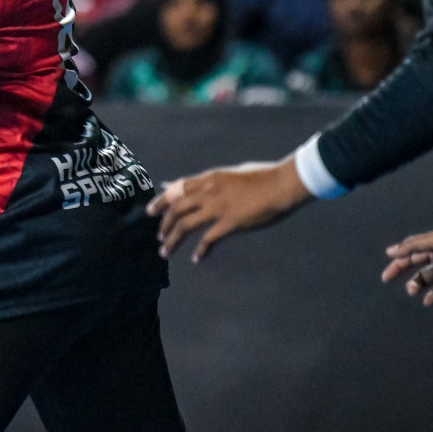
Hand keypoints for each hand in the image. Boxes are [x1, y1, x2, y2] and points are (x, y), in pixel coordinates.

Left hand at [147, 155, 312, 261]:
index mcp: (209, 178)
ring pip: (185, 225)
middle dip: (164, 224)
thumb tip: (202, 182)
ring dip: (173, 239)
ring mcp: (218, 208)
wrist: (282, 184)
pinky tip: (197, 258)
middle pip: (176, 209)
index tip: (149, 211)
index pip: (176, 190)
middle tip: (159, 236)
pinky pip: (208, 239)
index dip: (160, 201)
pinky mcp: (230, 223)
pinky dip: (200, 250)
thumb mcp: (232, 173)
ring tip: (166, 251)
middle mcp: (208, 192)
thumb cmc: (263, 176)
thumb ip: (213, 180)